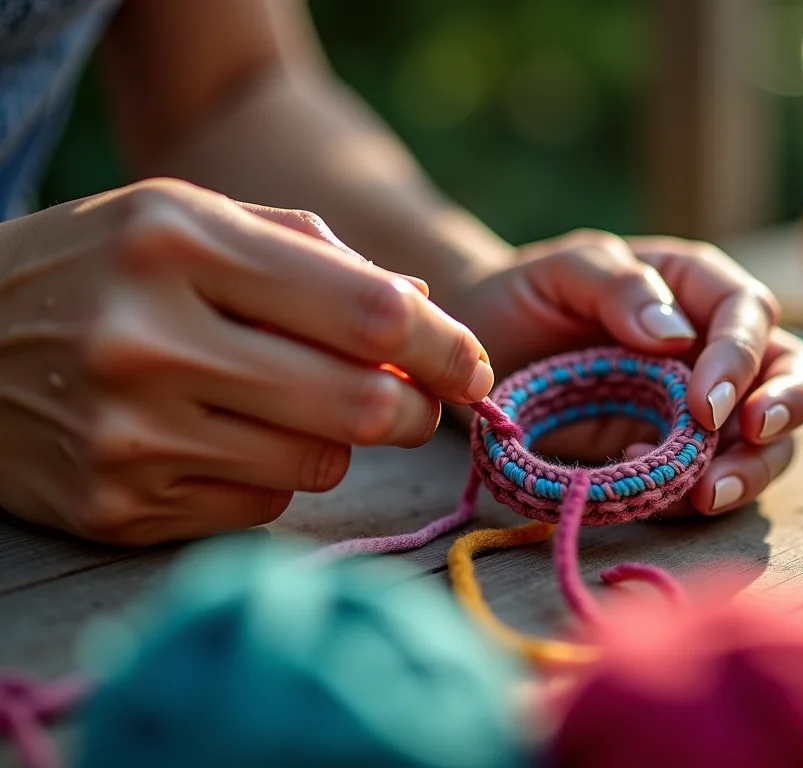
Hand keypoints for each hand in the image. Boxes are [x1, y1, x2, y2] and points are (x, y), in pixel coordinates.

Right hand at [0, 178, 491, 544]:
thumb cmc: (102, 266)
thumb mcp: (192, 219)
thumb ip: (313, 253)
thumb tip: (424, 304)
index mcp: (177, 244)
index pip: (368, 311)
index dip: (446, 344)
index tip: (474, 365)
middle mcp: (148, 341)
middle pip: (359, 403)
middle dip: (412, 410)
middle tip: (412, 403)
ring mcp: (128, 436)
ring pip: (318, 464)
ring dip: (337, 440)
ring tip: (288, 404)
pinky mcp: (116, 508)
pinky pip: (259, 505)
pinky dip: (269, 474)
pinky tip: (219, 438)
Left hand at [449, 229, 802, 516]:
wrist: (486, 348)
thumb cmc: (529, 295)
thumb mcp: (563, 268)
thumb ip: (618, 284)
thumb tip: (676, 334)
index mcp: (697, 286)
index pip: (749, 314)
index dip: (739, 359)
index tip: (705, 404)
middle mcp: (718, 346)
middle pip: (796, 373)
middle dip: (787, 408)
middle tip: (754, 435)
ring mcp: (706, 407)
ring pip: (772, 441)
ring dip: (751, 470)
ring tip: (702, 494)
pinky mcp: (681, 458)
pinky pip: (712, 482)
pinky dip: (692, 497)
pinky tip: (649, 495)